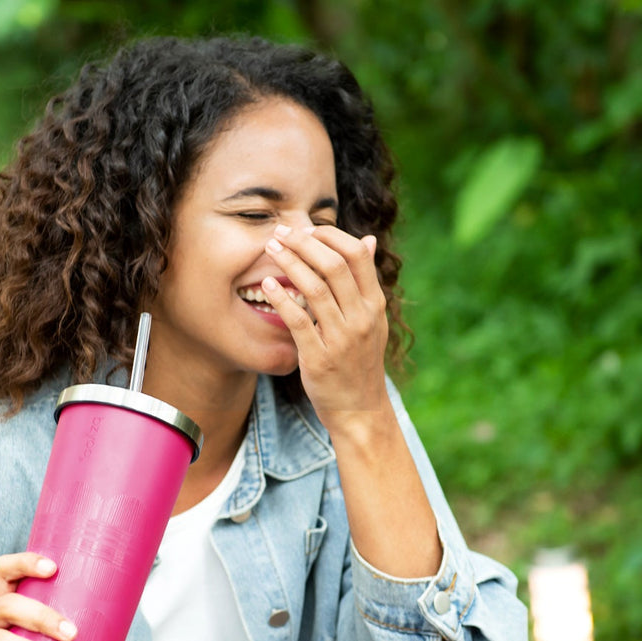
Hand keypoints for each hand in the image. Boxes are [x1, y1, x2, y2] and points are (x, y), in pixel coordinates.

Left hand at [262, 224, 390, 432]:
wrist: (360, 410)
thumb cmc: (359, 361)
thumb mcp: (372, 319)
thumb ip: (366, 281)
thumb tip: (369, 240)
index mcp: (374, 304)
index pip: (357, 254)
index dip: (330, 235)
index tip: (306, 229)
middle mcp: (361, 318)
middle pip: (334, 265)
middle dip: (304, 243)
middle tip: (280, 233)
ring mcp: (342, 339)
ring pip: (315, 288)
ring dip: (290, 263)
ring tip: (270, 249)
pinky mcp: (319, 358)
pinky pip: (299, 321)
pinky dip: (282, 299)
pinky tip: (267, 286)